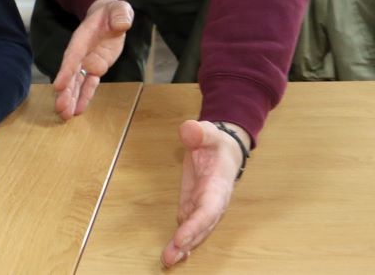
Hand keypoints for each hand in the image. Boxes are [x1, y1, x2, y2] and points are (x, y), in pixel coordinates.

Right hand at [54, 0, 133, 119]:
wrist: (108, 16)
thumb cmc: (112, 12)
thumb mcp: (119, 10)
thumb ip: (120, 15)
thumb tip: (122, 24)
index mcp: (82, 39)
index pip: (73, 57)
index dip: (66, 72)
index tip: (58, 86)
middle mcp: (81, 53)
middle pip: (71, 74)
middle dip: (66, 92)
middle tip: (60, 109)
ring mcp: (87, 62)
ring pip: (77, 83)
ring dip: (71, 99)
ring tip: (65, 115)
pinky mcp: (96, 68)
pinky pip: (89, 84)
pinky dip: (85, 96)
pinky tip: (79, 110)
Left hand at [162, 120, 247, 267]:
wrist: (224, 150)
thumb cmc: (216, 143)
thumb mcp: (208, 132)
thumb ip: (198, 132)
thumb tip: (189, 131)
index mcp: (218, 185)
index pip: (209, 208)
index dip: (196, 224)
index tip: (181, 237)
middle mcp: (214, 201)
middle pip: (202, 225)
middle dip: (188, 241)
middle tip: (170, 256)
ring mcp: (204, 206)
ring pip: (196, 230)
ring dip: (183, 246)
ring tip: (168, 260)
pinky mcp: (194, 207)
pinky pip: (189, 226)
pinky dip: (182, 241)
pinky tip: (173, 254)